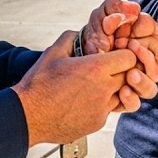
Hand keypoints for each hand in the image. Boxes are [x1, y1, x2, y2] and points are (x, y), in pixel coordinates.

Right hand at [12, 35, 142, 146]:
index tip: (114, 55)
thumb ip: (71, 38)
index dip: (124, 54)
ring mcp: (102, 108)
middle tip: (104, 70)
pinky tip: (84, 101)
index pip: (130, 58)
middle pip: (129, 76)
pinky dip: (101, 104)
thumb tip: (79, 34)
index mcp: (96, 68)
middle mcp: (104, 88)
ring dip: (112, 88)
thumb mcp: (53, 53)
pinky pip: (109, 110)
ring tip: (92, 86)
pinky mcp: (97, 123)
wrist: (28, 116)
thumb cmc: (38, 86)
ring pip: (122, 94)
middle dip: (120, 71)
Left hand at [79, 0, 157, 107]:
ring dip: (144, 78)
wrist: (74, 59)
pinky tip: (122, 91)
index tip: (131, 28)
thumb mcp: (100, 18)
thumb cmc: (93, 36)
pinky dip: (131, 98)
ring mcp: (136, 79)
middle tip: (129, 46)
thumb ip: (113, 7)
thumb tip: (134, 8)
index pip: (153, 31)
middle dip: (145, 53)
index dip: (144, 29)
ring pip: (152, 84)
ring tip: (130, 74)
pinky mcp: (125, 96)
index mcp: (141, 37)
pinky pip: (135, 102)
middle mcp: (144, 59)